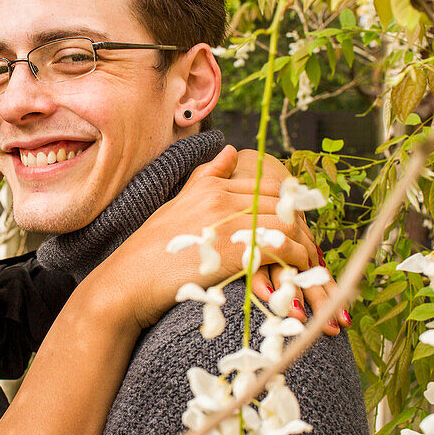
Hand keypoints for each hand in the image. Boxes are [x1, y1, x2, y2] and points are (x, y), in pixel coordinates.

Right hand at [96, 146, 348, 332]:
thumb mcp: (175, 206)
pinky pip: (283, 249)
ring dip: (302, 244)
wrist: (127, 284)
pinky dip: (296, 260)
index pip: (265, 186)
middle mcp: (221, 198)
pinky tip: (296, 272)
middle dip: (298, 225)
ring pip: (286, 225)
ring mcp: (230, 224)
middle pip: (280, 204)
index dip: (285, 206)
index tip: (292, 226)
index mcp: (209, 186)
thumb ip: (206, 179)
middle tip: (306, 246)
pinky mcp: (237, 252)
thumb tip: (231, 151)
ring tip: (305, 261)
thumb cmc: (148, 253)